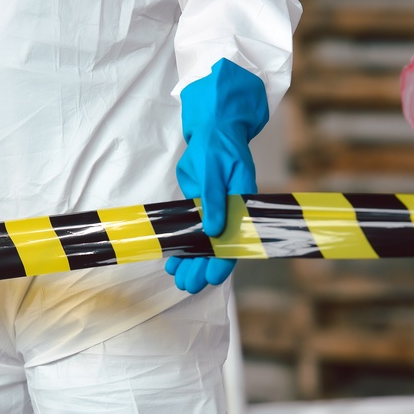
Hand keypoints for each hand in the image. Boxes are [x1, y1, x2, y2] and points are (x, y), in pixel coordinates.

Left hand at [166, 58, 268, 293]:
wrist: (212, 128)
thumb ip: (213, 200)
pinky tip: (172, 262)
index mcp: (241, 203)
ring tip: (178, 279)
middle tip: (189, 285)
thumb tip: (212, 231)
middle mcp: (230, 211)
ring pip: (203, 243)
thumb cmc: (219, 144)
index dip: (224, 261)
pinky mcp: (199, 206)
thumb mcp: (216, 169)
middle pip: (218, 247)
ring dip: (191, 262)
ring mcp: (214, 210)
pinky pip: (192, 231)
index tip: (212, 277)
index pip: (235, 239)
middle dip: (202, 268)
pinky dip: (182, 246)